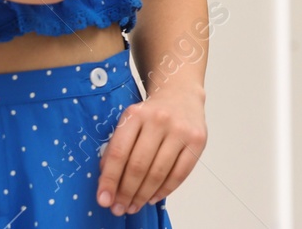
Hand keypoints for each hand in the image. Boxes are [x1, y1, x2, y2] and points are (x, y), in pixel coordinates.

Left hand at [97, 85, 206, 215]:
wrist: (181, 94)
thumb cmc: (150, 114)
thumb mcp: (129, 122)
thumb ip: (117, 148)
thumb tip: (107, 184)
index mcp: (136, 114)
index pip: (118, 153)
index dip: (110, 180)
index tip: (104, 200)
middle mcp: (159, 119)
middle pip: (138, 166)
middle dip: (126, 193)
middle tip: (119, 208)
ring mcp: (180, 130)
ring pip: (158, 173)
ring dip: (144, 195)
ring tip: (134, 205)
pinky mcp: (197, 140)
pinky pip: (179, 174)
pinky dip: (164, 190)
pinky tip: (153, 197)